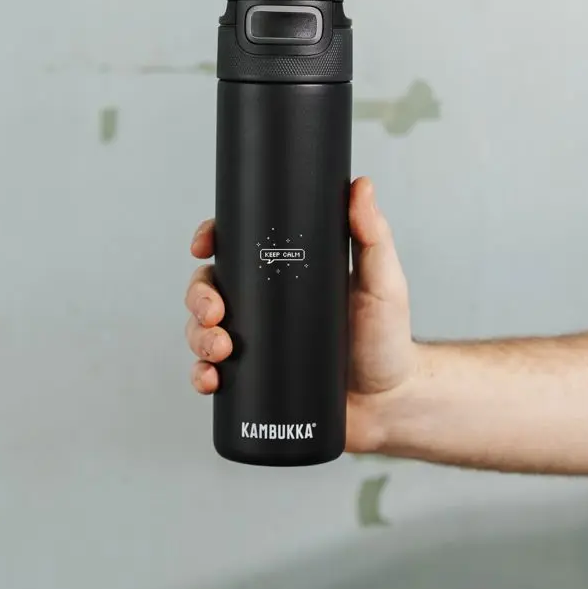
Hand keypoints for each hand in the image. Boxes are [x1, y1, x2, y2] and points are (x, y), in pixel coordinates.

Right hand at [184, 176, 418, 452]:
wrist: (389, 403)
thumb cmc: (387, 339)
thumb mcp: (381, 281)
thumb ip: (373, 235)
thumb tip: (361, 185)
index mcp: (286, 275)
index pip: (237, 248)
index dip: (210, 240)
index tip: (203, 244)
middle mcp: (264, 306)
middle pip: (209, 288)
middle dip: (198, 297)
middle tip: (215, 311)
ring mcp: (255, 344)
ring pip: (201, 330)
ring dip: (197, 337)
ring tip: (220, 349)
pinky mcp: (252, 381)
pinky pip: (210, 374)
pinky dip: (201, 375)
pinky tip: (210, 379)